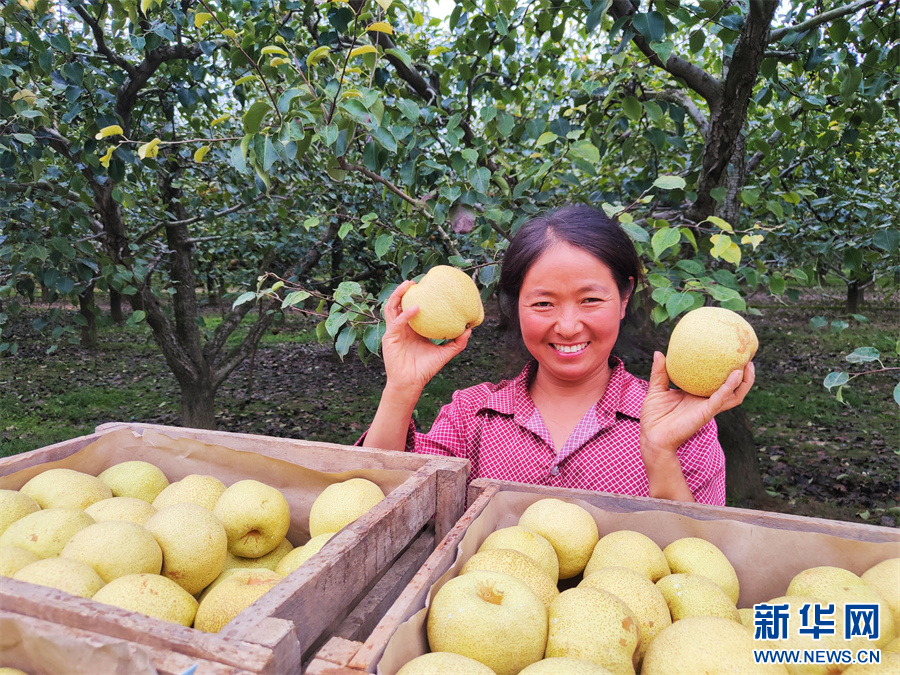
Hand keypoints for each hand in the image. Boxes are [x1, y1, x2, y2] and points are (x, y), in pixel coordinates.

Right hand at [380, 280, 471, 393]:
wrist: (411, 383)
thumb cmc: (425, 369)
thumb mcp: (444, 353)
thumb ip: (457, 343)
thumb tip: (470, 329)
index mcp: (412, 329)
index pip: (411, 308)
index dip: (416, 297)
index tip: (427, 286)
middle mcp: (402, 328)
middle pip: (399, 304)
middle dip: (404, 291)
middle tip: (415, 281)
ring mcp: (394, 331)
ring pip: (391, 307)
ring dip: (398, 295)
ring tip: (409, 285)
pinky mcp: (390, 337)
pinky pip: (397, 322)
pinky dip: (406, 314)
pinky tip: (416, 308)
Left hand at [640, 351, 754, 455]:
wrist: (653, 437)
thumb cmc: (654, 417)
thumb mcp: (656, 390)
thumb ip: (660, 372)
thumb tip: (659, 352)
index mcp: (696, 395)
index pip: (715, 382)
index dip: (725, 370)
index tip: (729, 354)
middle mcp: (705, 401)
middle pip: (732, 389)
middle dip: (744, 376)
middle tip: (747, 358)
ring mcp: (708, 407)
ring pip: (734, 396)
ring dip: (745, 382)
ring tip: (748, 366)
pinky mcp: (706, 413)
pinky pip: (721, 399)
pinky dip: (729, 387)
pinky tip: (735, 376)